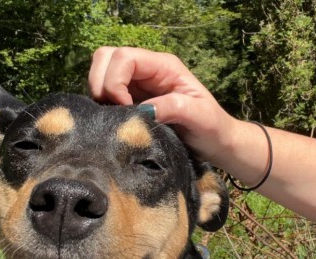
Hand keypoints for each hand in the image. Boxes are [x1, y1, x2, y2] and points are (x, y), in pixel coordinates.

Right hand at [88, 46, 236, 166]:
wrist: (214, 143)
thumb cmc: (212, 128)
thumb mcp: (200, 117)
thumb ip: (174, 108)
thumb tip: (143, 110)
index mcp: (163, 66)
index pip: (124, 57)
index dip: (115, 81)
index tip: (126, 109)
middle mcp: (147, 70)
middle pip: (105, 58)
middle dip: (101, 84)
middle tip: (114, 113)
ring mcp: (137, 85)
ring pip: (101, 74)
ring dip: (101, 95)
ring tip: (116, 118)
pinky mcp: (131, 101)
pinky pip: (106, 95)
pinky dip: (104, 106)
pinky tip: (117, 122)